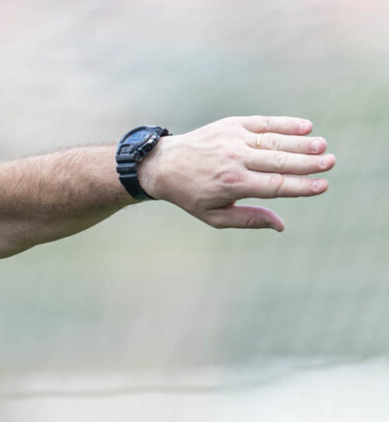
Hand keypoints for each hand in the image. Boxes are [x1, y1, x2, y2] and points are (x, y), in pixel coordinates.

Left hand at [139, 116, 335, 230]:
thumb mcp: (214, 216)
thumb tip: (281, 225)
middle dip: (307, 163)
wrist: (163, 165)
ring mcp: (233, 139)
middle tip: (331, 162)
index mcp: (232, 184)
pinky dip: (285, 124)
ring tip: (323, 146)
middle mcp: (234, 160)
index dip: (301, 186)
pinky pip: (263, 123)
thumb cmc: (191, 195)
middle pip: (279, 161)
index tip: (322, 186)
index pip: (275, 186)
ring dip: (301, 143)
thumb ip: (248, 220)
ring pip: (274, 141)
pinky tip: (305, 126)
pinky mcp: (231, 124)